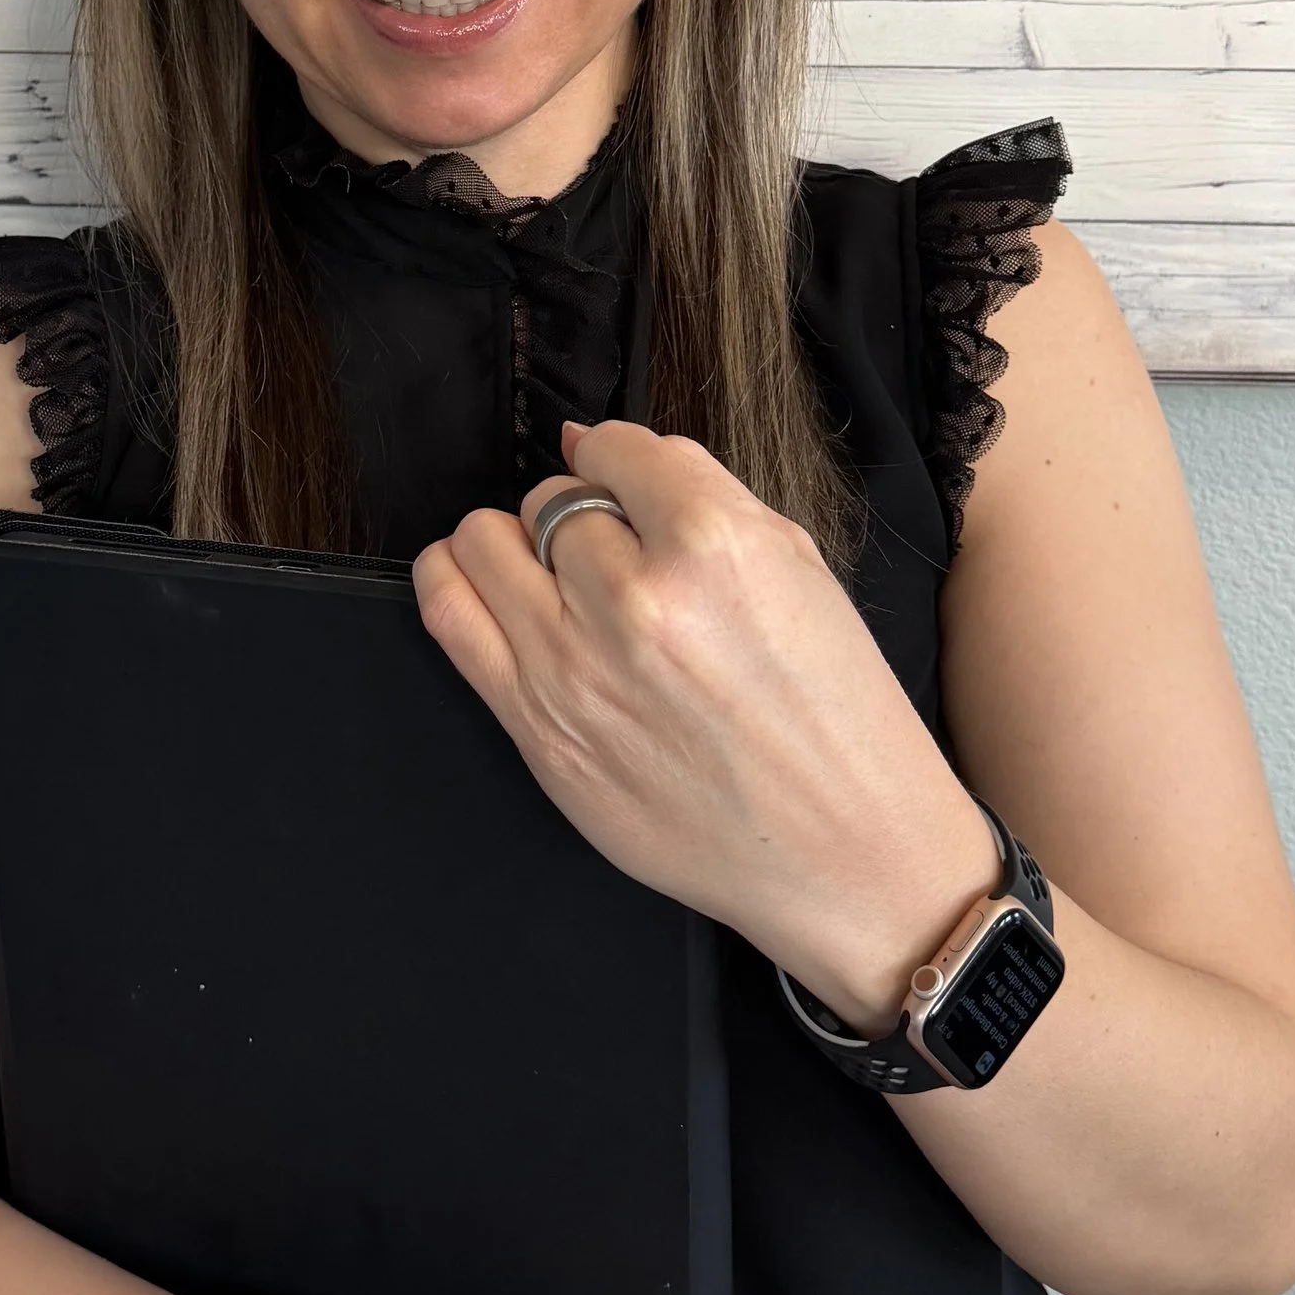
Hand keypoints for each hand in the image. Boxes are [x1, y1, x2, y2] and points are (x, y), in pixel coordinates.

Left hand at [412, 419, 994, 1024]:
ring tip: (555, 580)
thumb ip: (691, 491)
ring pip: (484, 543)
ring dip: (516, 548)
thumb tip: (587, 443)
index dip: (624, 465)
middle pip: (552, 501)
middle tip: (619, 562)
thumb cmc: (834, 712)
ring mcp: (575, 670)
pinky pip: (449, 616)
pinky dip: (455, 584)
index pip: (617, 448)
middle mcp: (636, 600)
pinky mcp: (539, 731)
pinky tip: (488, 592)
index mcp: (714, 545)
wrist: (845, 851)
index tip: (634, 491)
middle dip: (583, 519)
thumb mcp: (797, 568)